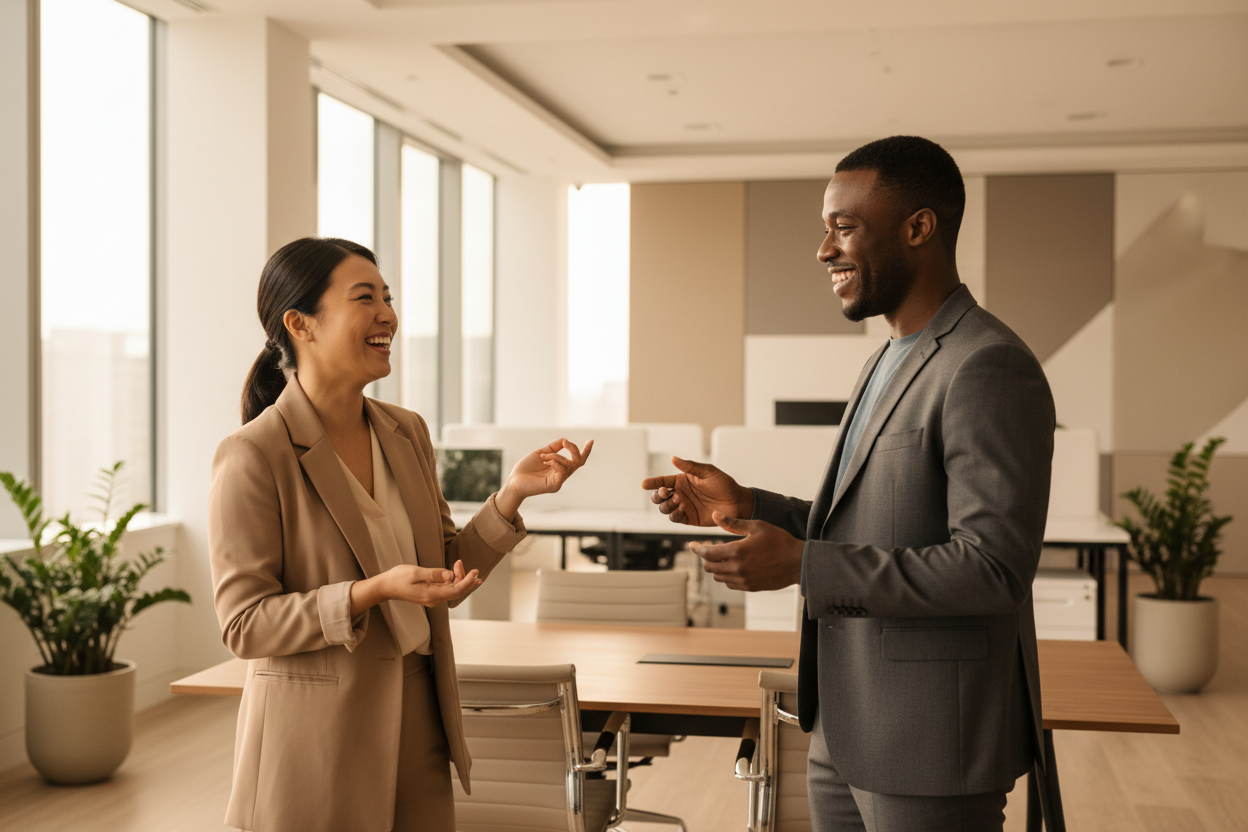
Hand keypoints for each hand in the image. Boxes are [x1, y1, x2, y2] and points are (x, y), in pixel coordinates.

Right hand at [352, 561, 481, 614]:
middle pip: (457, 590)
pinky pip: (448, 588)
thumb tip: (450, 575)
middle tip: (459, 562)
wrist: (386, 587)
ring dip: (459, 577)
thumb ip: (434, 574)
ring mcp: (434, 597)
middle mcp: (435, 599)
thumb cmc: (398, 578)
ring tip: (458, 563)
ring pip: (453, 589)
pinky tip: (457, 572)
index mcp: (431, 595)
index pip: (456, 590)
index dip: (468, 581)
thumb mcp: (415, 573)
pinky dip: (454, 579)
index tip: (475, 572)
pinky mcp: (432, 593)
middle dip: (464, 577)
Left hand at [497, 438, 593, 517]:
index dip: (585, 451)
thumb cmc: (525, 469)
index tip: (592, 440)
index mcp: (559, 468)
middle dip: (575, 450)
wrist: (513, 482)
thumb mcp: (540, 453)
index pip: (577, 460)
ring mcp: (559, 481)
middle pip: (578, 462)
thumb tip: (565, 439)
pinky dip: (555, 462)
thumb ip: (553, 447)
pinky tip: (545, 461)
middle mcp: (561, 475)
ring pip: (568, 465)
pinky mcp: (554, 486)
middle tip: (566, 443)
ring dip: (556, 456)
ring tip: (543, 456)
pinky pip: (562, 471)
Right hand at [642, 456, 753, 526]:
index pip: (662, 481)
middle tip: (664, 492)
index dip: (652, 482)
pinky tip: (682, 507)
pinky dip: (674, 513)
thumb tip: (673, 458)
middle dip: (657, 495)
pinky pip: (675, 518)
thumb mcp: (708, 472)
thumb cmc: (724, 484)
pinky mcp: (688, 518)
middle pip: (658, 497)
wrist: (737, 502)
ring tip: (679, 499)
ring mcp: (683, 507)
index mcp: (682, 481)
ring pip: (664, 508)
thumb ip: (690, 467)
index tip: (644, 484)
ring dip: (667, 504)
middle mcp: (680, 493)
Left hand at [688, 513, 803, 591]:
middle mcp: (737, 569)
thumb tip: (715, 515)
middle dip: (706, 557)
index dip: (697, 549)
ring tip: (722, 556)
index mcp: (736, 552)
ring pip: (718, 576)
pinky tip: (733, 567)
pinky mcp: (750, 587)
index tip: (691, 545)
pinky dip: (726, 575)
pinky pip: (730, 583)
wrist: (798, 562)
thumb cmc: (779, 541)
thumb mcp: (756, 526)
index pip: (707, 553)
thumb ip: (733, 523)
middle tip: (709, 548)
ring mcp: (743, 580)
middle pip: (710, 567)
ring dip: (716, 567)